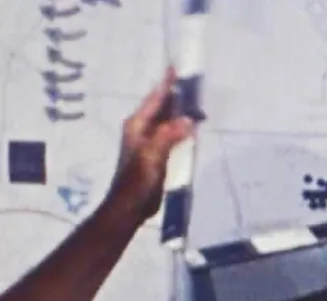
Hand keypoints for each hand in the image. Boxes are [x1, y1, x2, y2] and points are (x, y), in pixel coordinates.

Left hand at [107, 66, 193, 221]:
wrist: (131, 206)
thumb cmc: (138, 180)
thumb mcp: (153, 155)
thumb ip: (168, 135)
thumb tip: (188, 119)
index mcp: (137, 126)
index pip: (155, 100)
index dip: (165, 85)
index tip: (174, 68)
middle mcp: (142, 130)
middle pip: (161, 108)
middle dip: (175, 96)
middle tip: (192, 84)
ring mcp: (150, 143)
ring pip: (167, 121)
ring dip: (180, 113)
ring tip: (196, 102)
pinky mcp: (157, 155)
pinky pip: (171, 135)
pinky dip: (181, 129)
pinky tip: (191, 128)